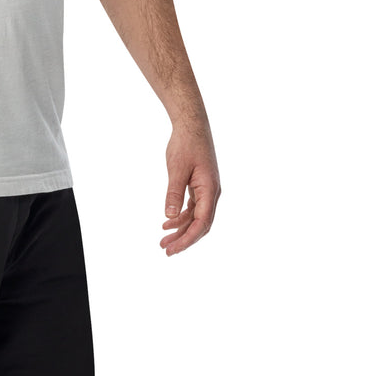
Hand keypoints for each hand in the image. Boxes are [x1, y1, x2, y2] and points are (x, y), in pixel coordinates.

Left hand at [160, 122, 219, 255]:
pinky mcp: (200, 186)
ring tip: (163, 240)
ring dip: (181, 229)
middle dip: (184, 239)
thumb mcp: (177, 168)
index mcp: (210, 190)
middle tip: (166, 250)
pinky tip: (167, 223)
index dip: (188, 239)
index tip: (173, 249)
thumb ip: (174, 193)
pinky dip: (181, 217)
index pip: (202, 223)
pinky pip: (192, 207)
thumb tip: (169, 217)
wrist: (192, 125)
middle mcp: (212, 193)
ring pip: (196, 217)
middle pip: (200, 224)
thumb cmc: (186, 144)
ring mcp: (206, 190)